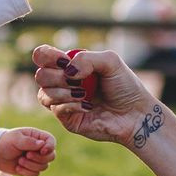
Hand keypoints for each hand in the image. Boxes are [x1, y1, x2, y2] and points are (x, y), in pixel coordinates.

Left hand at [0, 126, 56, 175]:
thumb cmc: (6, 142)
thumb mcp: (15, 138)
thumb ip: (28, 141)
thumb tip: (42, 144)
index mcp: (37, 137)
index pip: (51, 141)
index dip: (50, 147)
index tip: (42, 151)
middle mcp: (39, 148)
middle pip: (51, 156)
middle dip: (39, 158)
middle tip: (27, 155)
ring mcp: (36, 159)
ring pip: (44, 167)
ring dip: (31, 165)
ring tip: (19, 161)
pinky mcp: (31, 169)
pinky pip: (36, 174)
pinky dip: (27, 172)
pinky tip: (18, 167)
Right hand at [32, 44, 160, 146]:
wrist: (135, 114)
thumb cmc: (125, 87)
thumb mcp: (111, 61)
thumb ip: (87, 58)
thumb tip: (67, 71)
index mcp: (70, 65)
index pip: (43, 56)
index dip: (47, 56)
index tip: (64, 61)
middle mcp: (63, 83)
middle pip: (40, 76)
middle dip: (58, 77)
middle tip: (79, 80)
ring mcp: (63, 102)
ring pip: (43, 94)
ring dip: (63, 92)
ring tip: (84, 94)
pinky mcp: (67, 119)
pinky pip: (56, 109)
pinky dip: (70, 104)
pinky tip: (87, 106)